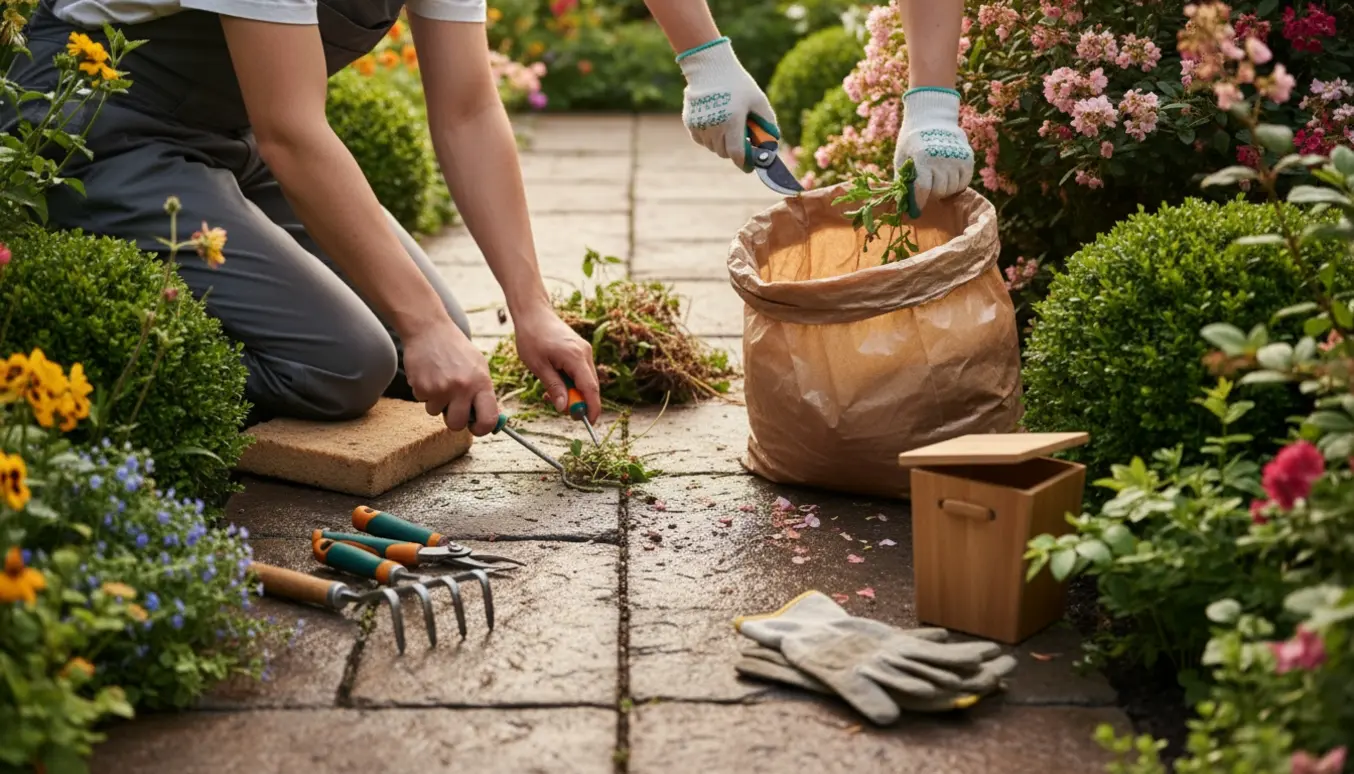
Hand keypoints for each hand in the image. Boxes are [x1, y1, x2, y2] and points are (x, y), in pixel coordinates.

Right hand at [402, 318, 500, 436]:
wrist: (430, 330)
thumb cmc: (457, 350)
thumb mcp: (479, 367)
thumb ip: (484, 394)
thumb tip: (492, 421)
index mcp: (481, 383)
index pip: (488, 419)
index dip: (482, 429)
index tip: (476, 427)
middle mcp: (462, 388)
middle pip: (457, 425)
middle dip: (454, 419)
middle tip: (452, 406)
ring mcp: (441, 388)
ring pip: (436, 413)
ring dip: (437, 402)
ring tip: (440, 381)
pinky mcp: (421, 386)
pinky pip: (422, 401)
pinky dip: (424, 392)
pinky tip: (429, 375)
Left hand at [512, 307, 601, 423]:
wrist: (533, 313)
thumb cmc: (532, 336)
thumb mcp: (538, 366)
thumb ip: (553, 387)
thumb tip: (563, 408)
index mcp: (575, 357)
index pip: (591, 389)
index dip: (592, 408)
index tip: (589, 423)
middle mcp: (585, 354)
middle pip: (590, 387)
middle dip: (578, 402)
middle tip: (557, 407)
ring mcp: (584, 351)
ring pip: (586, 381)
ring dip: (572, 392)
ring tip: (549, 393)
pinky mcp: (580, 351)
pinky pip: (581, 373)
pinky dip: (571, 383)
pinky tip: (555, 382)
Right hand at [676, 37, 779, 172]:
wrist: (710, 67)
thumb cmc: (738, 83)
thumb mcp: (759, 100)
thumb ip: (768, 124)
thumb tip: (772, 145)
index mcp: (732, 121)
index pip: (737, 154)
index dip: (744, 163)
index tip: (749, 167)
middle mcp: (713, 126)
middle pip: (724, 153)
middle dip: (735, 151)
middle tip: (742, 140)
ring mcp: (699, 125)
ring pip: (713, 148)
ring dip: (722, 144)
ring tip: (728, 127)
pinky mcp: (690, 123)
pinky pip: (702, 140)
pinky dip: (710, 138)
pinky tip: (716, 123)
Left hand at [894, 87, 974, 213]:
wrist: (931, 117)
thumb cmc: (911, 140)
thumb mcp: (901, 158)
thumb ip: (902, 180)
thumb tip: (901, 204)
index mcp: (922, 157)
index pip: (922, 189)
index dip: (918, 203)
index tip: (915, 210)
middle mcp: (941, 157)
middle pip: (938, 191)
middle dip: (930, 196)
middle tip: (925, 193)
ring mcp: (957, 157)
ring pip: (952, 188)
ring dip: (943, 191)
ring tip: (935, 184)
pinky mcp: (968, 157)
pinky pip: (964, 181)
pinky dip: (956, 185)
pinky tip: (947, 180)